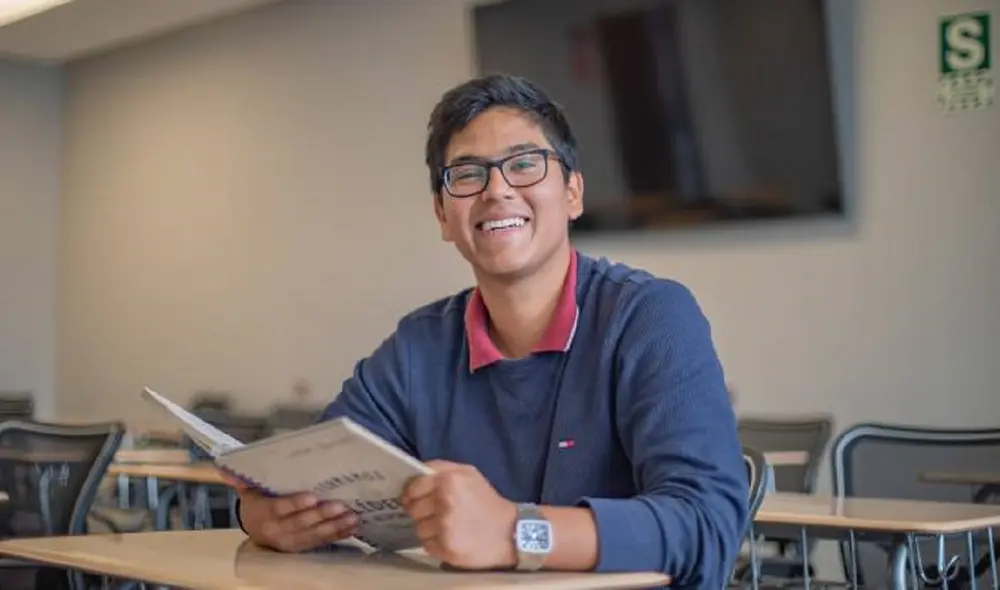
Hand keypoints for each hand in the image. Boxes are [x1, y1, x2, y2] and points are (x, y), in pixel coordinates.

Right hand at [221, 472, 358, 551]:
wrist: (256, 532)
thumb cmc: (257, 505)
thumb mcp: (248, 491)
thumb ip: (242, 478)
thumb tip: (225, 467)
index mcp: (264, 514)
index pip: (280, 509)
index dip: (295, 504)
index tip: (312, 496)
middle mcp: (277, 532)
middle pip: (301, 524)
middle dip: (321, 515)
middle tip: (340, 505)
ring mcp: (292, 542)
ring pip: (315, 535)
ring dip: (335, 526)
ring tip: (352, 516)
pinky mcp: (305, 547)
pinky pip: (323, 542)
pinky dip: (339, 534)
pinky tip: (353, 527)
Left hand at [401, 460, 516, 569]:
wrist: (510, 532)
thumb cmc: (486, 501)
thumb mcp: (469, 474)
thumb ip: (441, 468)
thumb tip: (416, 472)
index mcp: (449, 480)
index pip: (413, 488)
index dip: (411, 494)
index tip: (414, 499)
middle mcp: (445, 502)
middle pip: (413, 509)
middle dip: (421, 512)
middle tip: (436, 514)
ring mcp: (445, 527)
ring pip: (418, 529)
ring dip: (429, 530)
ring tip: (447, 528)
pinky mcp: (447, 548)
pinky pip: (426, 545)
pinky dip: (435, 544)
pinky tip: (450, 539)